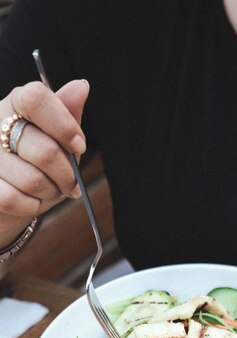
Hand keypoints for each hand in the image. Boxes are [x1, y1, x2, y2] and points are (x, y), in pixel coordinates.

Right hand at [0, 79, 88, 245]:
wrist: (9, 198)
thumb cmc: (37, 163)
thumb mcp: (57, 138)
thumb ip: (67, 115)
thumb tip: (81, 86)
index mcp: (16, 104)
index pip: (36, 99)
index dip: (64, 125)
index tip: (79, 145)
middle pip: (45, 150)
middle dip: (67, 175)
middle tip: (70, 182)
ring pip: (32, 180)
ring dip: (50, 192)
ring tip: (48, 189)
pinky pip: (14, 199)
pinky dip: (30, 206)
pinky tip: (31, 201)